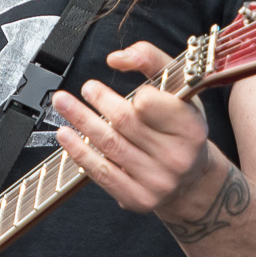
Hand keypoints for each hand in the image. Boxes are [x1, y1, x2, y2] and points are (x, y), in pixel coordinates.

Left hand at [51, 40, 223, 219]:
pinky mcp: (138, 198)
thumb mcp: (180, 92)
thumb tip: (117, 58)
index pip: (151, 105)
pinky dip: (79, 152)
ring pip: (109, 145)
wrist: (192, 181)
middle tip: (85, 88)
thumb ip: (152, 62)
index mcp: (191, 128)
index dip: (129, 92)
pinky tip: (66, 136)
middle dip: (98, 101)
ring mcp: (157, 181)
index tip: (114, 84)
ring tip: (63, 104)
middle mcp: (177, 157)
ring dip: (81, 121)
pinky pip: (102, 173)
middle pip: (125, 122)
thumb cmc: (181, 130)